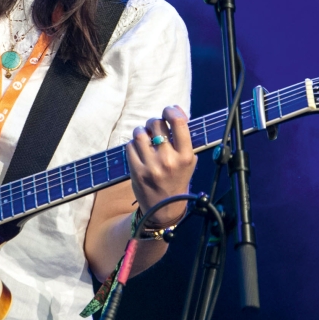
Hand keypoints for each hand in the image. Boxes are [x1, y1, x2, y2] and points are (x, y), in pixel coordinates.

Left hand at [126, 106, 195, 226]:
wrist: (165, 208)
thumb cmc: (177, 179)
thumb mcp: (189, 161)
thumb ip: (183, 138)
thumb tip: (174, 110)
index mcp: (186, 156)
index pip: (179, 123)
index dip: (171, 111)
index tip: (168, 111)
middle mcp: (169, 160)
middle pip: (156, 124)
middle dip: (154, 122)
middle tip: (155, 129)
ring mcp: (151, 166)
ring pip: (140, 133)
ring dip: (141, 131)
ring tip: (145, 138)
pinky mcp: (136, 171)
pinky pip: (130, 146)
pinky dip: (133, 145)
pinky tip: (139, 151)